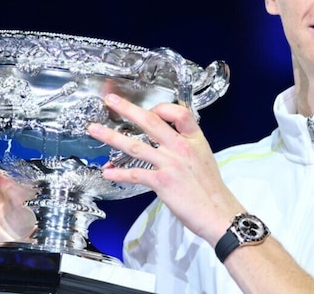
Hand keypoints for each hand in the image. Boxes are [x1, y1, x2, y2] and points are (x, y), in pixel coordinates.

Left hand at [89, 93, 243, 244]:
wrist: (218, 213)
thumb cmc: (212, 189)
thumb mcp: (204, 157)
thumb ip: (187, 145)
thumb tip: (169, 141)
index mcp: (194, 139)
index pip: (178, 112)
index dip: (162, 107)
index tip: (149, 108)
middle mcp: (181, 148)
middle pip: (150, 122)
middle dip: (127, 109)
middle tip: (111, 100)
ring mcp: (170, 164)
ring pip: (135, 146)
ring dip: (111, 137)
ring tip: (95, 130)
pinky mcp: (162, 182)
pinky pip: (135, 174)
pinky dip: (119, 173)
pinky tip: (108, 172)